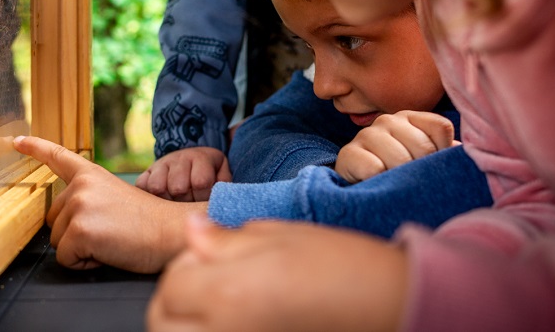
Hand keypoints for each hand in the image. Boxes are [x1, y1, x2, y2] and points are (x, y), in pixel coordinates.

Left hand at [13, 136, 204, 272]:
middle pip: (53, 221)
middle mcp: (81, 186)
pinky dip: (85, 263)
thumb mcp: (115, 197)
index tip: (16, 140)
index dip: (34, 147)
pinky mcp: (80, 230)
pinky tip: (108, 252)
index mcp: (91, 175)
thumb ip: (89, 199)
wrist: (171, 231)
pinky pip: (66, 259)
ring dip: (81, 249)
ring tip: (111, 240)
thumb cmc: (148, 222)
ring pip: (58, 242)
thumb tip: (67, 217)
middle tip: (109, 231)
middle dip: (75, 234)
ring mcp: (79, 206)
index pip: (58, 157)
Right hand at [135, 147, 231, 201]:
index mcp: (201, 158)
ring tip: (175, 202)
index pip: (201, 181)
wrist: (190, 160)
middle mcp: (179, 158)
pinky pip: (142, 187)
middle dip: (185, 200)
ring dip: (167, 200)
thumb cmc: (209, 174)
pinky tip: (161, 199)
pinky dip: (150, 197)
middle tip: (189, 202)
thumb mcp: (221, 175)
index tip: (203, 199)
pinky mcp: (146, 173)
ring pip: (158, 188)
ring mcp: (161, 164)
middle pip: (178, 187)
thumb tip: (218, 200)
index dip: (202, 196)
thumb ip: (224, 186)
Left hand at [147, 217, 406, 331]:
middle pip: (165, 326)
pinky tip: (238, 318)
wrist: (389, 306)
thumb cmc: (344, 267)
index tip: (207, 257)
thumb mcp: (283, 238)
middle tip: (205, 284)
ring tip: (220, 305)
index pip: (172, 286)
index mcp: (230, 293)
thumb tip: (190, 232)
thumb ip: (227, 241)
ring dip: (187, 323)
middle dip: (175, 302)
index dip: (185, 266)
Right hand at [335, 110, 456, 182]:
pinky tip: (378, 182)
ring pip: (401, 159)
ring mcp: (367, 134)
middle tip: (413, 182)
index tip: (433, 167)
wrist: (357, 185)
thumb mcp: (421, 159)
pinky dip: (381, 180)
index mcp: (410, 118)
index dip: (443, 153)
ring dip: (401, 178)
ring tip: (396, 183)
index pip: (441, 127)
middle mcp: (388, 120)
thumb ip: (443, 153)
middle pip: (423, 147)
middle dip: (422, 171)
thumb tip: (464, 155)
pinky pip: (375, 169)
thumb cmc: (396, 172)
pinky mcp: (349, 153)